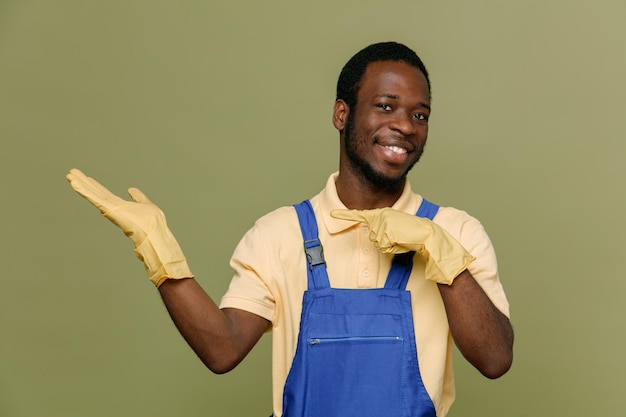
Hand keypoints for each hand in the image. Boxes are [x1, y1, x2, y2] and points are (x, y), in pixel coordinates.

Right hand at [66, 168, 192, 286]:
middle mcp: (112, 207)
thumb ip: (139, 198)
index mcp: (121, 206)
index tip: (88, 178)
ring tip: (69, 175)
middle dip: (84, 183)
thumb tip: (131, 189)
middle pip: (95, 192)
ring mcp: (110, 208)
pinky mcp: (109, 209)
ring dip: (80, 184)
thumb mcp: (146, 205)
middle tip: (71, 173)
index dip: (96, 186)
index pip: (105, 194)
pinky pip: (95, 198)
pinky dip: (84, 191)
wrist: (153, 232)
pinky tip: (74, 183)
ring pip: (92, 194)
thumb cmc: (152, 223)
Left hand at [331, 207, 473, 284]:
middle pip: (372, 237)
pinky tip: (403, 241)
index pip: (360, 215)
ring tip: (403, 240)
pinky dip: (393, 247)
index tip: (332, 212)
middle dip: (384, 243)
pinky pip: (384, 245)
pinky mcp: (388, 229)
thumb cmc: (414, 237)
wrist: (430, 236)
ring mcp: (384, 222)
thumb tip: (376, 240)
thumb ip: (383, 233)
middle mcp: (381, 215)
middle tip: (400, 239)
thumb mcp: (396, 233)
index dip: (344, 215)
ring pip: (377, 242)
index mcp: (383, 214)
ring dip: (389, 246)